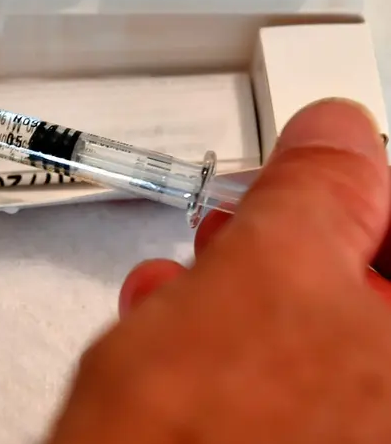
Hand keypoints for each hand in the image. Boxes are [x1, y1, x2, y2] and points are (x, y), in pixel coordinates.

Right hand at [46, 99, 390, 442]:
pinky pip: (281, 374)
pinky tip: (177, 328)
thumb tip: (339, 132)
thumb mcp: (263, 274)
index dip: (368, 191)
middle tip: (251, 224)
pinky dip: (229, 337)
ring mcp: (349, 428)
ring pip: (319, 329)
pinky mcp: (294, 440)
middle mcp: (390, 405)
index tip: (320, 175)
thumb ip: (317, 190)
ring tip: (191, 279)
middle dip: (300, 240)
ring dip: (250, 285)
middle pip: (373, 287)